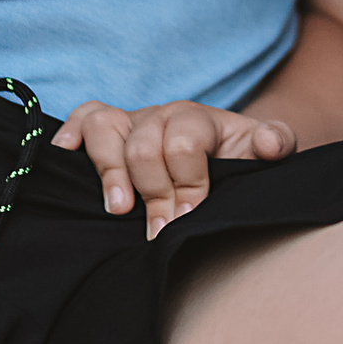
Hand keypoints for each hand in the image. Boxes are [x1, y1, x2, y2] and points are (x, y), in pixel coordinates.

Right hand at [50, 100, 295, 235]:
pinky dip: (70, 134)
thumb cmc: (241, 159)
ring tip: (118, 207)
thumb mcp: (265, 153)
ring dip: (108, 169)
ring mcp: (134, 122)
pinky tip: (66, 158)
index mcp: (201, 120)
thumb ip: (276, 143)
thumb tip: (270, 144)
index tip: (189, 216)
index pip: (184, 142)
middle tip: (159, 228)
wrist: (228, 154)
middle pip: (143, 142)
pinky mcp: (111, 132)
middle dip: (152, 189)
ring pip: (105, 126)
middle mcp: (163, 116)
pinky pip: (83, 118)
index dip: (186, 183)